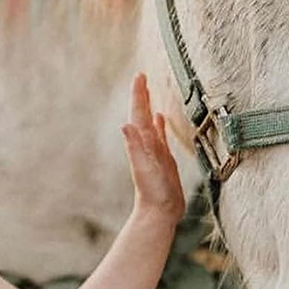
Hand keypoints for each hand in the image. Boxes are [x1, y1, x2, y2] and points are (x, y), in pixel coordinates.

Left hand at [120, 73, 185, 223]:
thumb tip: (125, 124)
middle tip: (141, 77)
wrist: (159, 212)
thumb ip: (135, 147)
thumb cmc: (153, 192)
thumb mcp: (143, 168)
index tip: (139, 76)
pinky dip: (159, 124)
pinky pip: (160, 135)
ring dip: (149, 106)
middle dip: (142, 95)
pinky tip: (160, 117)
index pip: (138, 113)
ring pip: (150, 122)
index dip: (138, 94)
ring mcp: (154, 150)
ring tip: (148, 91)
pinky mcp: (163, 158)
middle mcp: (146, 143)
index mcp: (142, 143)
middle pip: (142, 113)